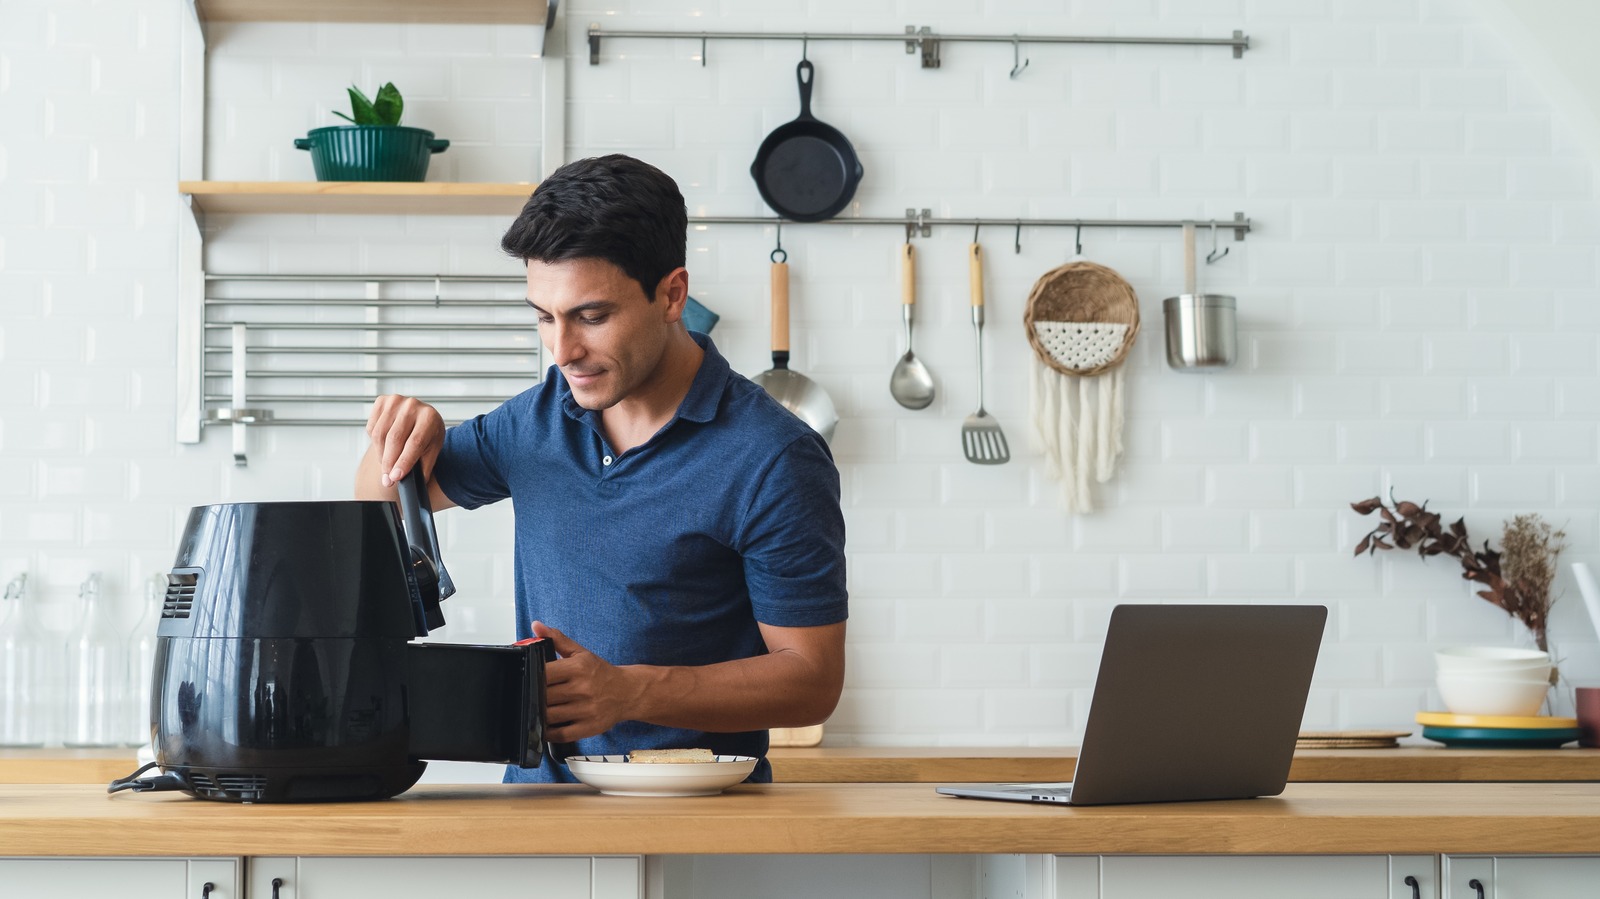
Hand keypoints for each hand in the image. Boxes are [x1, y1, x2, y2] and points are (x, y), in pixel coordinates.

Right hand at [365, 394, 444, 487]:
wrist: (421, 417)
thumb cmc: (428, 435)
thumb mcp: (432, 450)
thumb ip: (423, 466)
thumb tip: (413, 484)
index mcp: (430, 417)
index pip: (414, 442)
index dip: (403, 461)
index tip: (395, 477)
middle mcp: (413, 405)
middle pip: (394, 439)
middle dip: (389, 463)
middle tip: (387, 480)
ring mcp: (396, 401)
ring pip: (379, 435)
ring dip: (381, 455)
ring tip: (387, 465)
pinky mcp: (382, 401)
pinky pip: (372, 428)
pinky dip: (375, 442)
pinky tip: (384, 446)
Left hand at [535, 621, 641, 742]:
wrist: (628, 692)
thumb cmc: (601, 673)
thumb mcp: (580, 653)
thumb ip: (557, 639)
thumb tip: (536, 626)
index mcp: (579, 668)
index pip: (544, 673)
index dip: (532, 676)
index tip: (529, 677)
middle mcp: (583, 689)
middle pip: (544, 696)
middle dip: (535, 696)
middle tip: (532, 695)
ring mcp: (587, 710)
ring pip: (549, 716)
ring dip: (539, 714)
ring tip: (539, 708)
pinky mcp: (589, 728)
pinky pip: (561, 734)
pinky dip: (549, 733)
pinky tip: (547, 725)